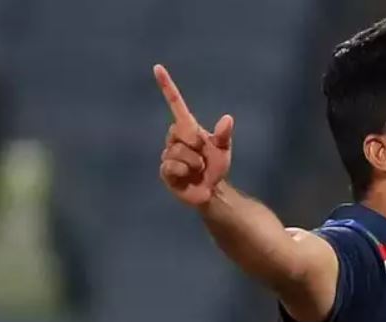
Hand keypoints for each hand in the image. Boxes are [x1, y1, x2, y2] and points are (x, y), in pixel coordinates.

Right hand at [154, 64, 233, 206]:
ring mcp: (168, 154)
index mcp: (188, 128)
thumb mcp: (223, 150)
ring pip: (177, 151)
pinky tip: (189, 176)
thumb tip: (228, 119)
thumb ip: (223, 135)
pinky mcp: (165, 171)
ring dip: (193, 162)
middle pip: (179, 132)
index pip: (175, 104)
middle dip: (195, 145)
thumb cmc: (216, 167)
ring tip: (198, 170)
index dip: (167, 86)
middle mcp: (174, 139)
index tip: (158, 67)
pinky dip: (184, 171)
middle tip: (203, 157)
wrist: (212, 190)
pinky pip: (172, 165)